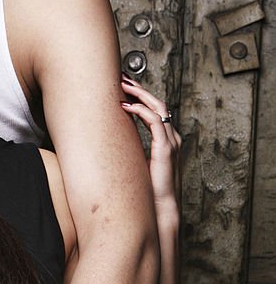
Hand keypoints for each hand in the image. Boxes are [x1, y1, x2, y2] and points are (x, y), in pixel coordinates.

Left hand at [121, 76, 180, 220]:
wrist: (160, 205)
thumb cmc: (148, 186)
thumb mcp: (137, 161)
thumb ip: (131, 148)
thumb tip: (113, 139)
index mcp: (166, 138)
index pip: (155, 109)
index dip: (140, 95)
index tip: (124, 86)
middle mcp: (171, 136)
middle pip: (157, 103)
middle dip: (139, 89)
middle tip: (121, 78)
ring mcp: (170, 141)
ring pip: (157, 108)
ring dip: (139, 94)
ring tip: (122, 86)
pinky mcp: (165, 148)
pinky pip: (155, 122)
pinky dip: (140, 111)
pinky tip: (126, 106)